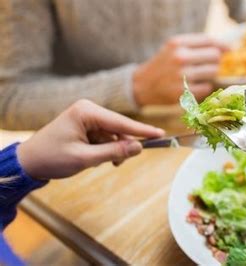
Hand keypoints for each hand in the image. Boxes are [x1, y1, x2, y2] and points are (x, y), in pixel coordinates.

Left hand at [17, 100, 163, 179]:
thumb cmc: (52, 158)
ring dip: (112, 150)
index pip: (121, 122)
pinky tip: (96, 158)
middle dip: (122, 146)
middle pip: (119, 128)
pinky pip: (106, 137)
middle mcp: (88, 109)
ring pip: (114, 135)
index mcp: (86, 112)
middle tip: (119, 163)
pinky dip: (106, 149)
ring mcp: (87, 117)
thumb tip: (139, 148)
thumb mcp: (85, 158)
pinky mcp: (86, 125)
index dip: (142, 131)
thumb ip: (114, 152)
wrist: (29, 162)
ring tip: (100, 163)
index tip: (161, 134)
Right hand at [133, 33, 227, 105]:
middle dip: (215, 61)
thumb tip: (226, 48)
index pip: (208, 40)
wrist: (142, 85)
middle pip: (214, 56)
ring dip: (210, 74)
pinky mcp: (184, 92)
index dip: (222, 45)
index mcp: (177, 43)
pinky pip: (207, 87)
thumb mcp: (174, 48)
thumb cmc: (164, 65)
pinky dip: (203, 87)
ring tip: (198, 75)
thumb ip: (196, 45)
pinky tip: (193, 86)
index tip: (229, 49)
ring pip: (213, 71)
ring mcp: (182, 76)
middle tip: (207, 65)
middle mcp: (179, 57)